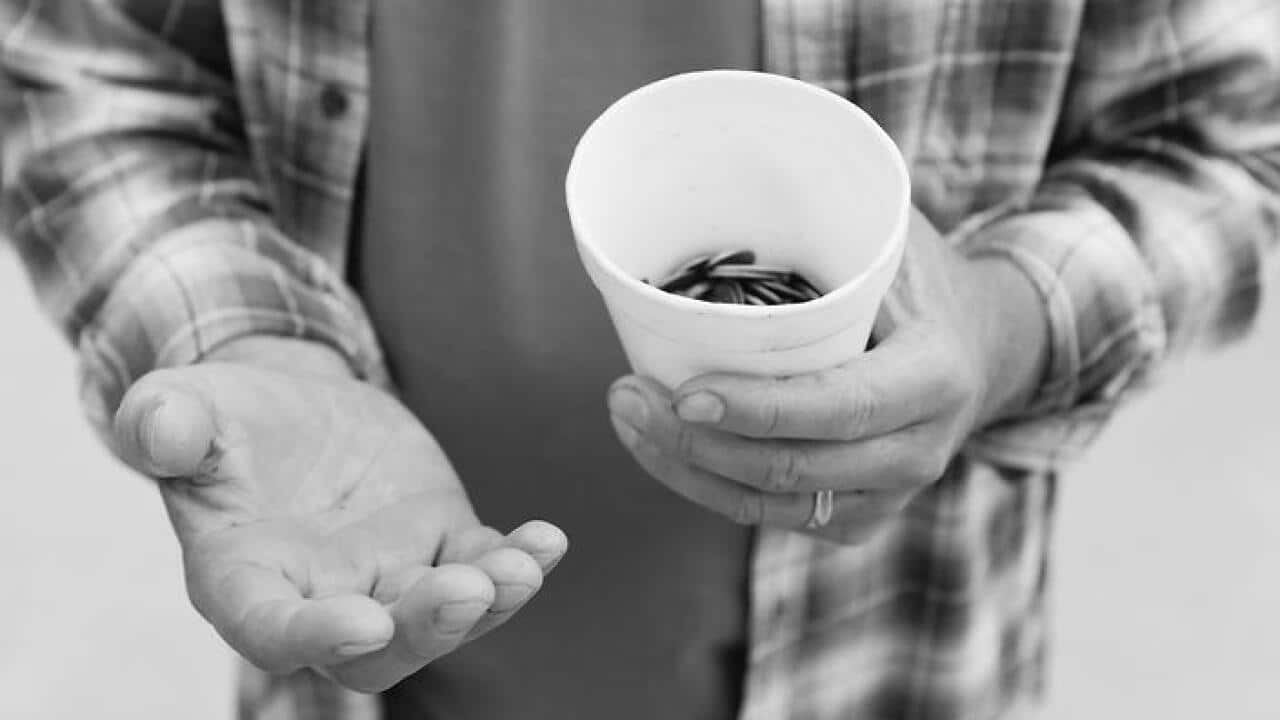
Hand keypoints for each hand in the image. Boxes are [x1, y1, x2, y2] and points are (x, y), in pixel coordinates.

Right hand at [113, 338, 566, 691]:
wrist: (294, 407)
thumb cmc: (227, 420)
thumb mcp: (185, 407)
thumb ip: (166, 422)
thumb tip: (156, 426)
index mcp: (246, 582)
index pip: (274, 630)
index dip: (317, 636)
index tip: (363, 622)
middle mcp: (323, 599)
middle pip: (378, 649)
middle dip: (425, 628)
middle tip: (465, 592)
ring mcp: (391, 578)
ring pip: (442, 617)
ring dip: (486, 601)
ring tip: (521, 567)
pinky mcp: (442, 544)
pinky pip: (486, 565)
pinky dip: (520, 560)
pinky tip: (548, 540)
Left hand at [607, 208, 1047, 543]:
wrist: (980, 352)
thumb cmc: (923, 282)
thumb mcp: (900, 237)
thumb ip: (842, 218)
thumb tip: (745, 158)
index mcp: (933, 379)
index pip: (839, 407)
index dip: (758, 408)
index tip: (683, 391)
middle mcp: (917, 452)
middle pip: (791, 468)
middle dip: (695, 441)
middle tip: (626, 395)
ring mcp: (886, 496)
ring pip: (768, 505)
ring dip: (685, 467)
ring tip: (626, 413)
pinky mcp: (854, 517)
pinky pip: (769, 516)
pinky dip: (705, 485)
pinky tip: (658, 445)